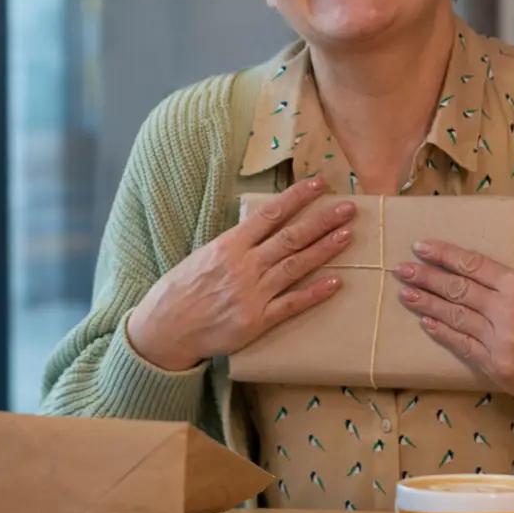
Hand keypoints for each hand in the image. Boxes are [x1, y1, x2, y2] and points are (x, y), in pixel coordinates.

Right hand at [126, 177, 357, 371]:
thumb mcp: (202, 255)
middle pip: (290, 237)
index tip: (318, 184)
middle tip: (348, 207)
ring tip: (347, 235)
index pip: (269, 215)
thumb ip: (233, 244)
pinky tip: (335, 281)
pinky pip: (291, 304)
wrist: (165, 328)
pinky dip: (314, 292)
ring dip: (324, 249)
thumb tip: (260, 227)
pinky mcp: (257, 321)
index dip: (296, 198)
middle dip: (321, 220)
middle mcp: (243, 266)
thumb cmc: (181, 289)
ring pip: (295, 266)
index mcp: (228, 246)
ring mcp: (252, 293)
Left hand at [394, 240, 513, 422]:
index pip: (473, 265)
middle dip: (426, 277)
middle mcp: (509, 312)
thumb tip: (466, 271)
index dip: (443, 255)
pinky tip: (426, 322)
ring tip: (407, 293)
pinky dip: (441, 332)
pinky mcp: (494, 365)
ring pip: (454, 316)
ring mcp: (500, 341)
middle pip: (457, 289)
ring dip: (426, 303)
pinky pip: (461, 344)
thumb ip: (506, 286)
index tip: (421, 247)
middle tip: (402, 269)